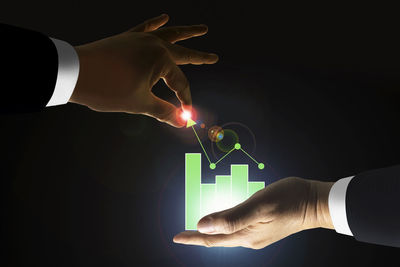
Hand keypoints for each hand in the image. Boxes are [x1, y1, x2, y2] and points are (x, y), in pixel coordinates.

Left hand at [69, 14, 217, 126]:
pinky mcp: (128, 37)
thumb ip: (164, 111)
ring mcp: (140, 38)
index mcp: (161, 60)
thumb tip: (183, 122)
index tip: (186, 116)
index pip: (180, 83)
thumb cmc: (107, 89)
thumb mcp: (139, 103)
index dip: (184, 101)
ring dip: (186, 32)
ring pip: (169, 33)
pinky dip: (156, 23)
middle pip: (182, 53)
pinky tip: (164, 17)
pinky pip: (146, 27)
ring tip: (202, 29)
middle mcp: (154, 45)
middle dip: (199, 57)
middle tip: (214, 57)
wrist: (75, 72)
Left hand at [173, 177, 333, 248]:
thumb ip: (231, 217)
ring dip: (212, 233)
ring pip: (228, 235)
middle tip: (184, 233)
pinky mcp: (264, 228)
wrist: (315, 202)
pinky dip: (226, 227)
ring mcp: (258, 235)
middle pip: (219, 240)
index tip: (176, 236)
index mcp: (246, 235)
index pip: (213, 239)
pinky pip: (239, 230)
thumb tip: (202, 225)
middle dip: (200, 237)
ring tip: (199, 229)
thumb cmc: (289, 199)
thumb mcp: (258, 206)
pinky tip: (224, 222)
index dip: (193, 237)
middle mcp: (250, 239)